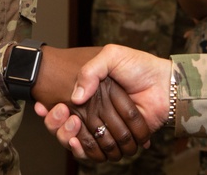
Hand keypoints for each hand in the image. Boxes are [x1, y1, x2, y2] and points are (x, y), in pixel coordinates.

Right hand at [33, 46, 150, 160]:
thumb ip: (91, 70)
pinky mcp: (115, 140)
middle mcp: (92, 112)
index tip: (41, 104)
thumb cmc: (140, 66)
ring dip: (65, 135)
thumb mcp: (112, 56)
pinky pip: (92, 152)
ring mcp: (102, 127)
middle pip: (62, 127)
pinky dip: (82, 149)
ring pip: (74, 141)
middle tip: (60, 113)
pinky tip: (77, 141)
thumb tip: (76, 97)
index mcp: (89, 93)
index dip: (48, 109)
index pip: (61, 107)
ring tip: (71, 122)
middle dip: (54, 123)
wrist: (165, 84)